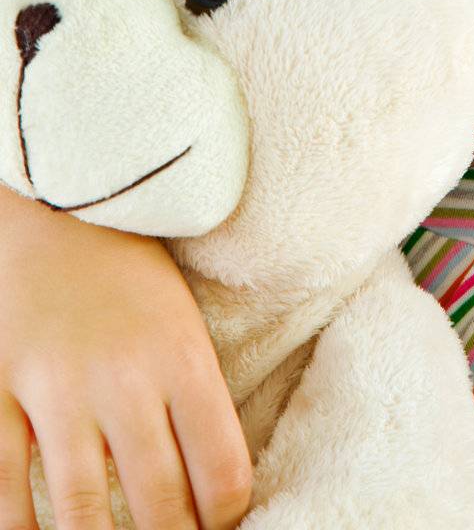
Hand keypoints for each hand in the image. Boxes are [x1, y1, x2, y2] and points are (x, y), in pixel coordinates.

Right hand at [0, 181, 252, 528]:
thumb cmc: (130, 270)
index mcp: (183, 358)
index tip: (219, 527)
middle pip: (161, 506)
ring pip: (83, 513)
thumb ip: (194, 400)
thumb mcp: (182, 322)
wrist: (58, 200)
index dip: (227, 520)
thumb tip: (209, 489)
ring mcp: (56, 388)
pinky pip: (6, 487)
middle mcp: (124, 379)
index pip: (223, 472)